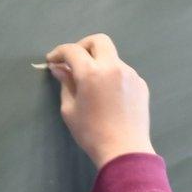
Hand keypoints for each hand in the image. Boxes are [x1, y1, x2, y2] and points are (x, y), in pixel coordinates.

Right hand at [46, 34, 154, 168]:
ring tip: (91, 84)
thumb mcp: (70, 110)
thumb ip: (65, 84)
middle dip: (83, 46)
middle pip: (98, 41)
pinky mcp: (140, 84)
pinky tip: (107, 95)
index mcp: (92, 72)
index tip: (52, 61)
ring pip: (112, 58)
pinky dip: (111, 76)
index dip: (59, 52)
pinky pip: (122, 72)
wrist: (124, 150)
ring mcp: (130, 74)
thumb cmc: (91, 133)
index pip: (72, 51)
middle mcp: (113, 67)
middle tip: (74, 61)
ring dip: (99, 63)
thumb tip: (60, 69)